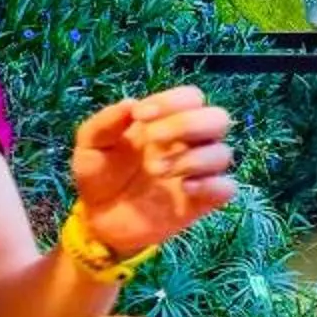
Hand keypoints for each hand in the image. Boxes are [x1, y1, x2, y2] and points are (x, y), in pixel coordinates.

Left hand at [71, 85, 235, 259]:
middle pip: (218, 118)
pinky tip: (185, 188)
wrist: (98, 220)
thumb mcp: (90, 145)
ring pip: (223, 153)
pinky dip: (211, 185)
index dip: (172, 101)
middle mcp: (189, 142)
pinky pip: (227, 188)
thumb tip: (131, 103)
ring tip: (157, 171)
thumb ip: (105, 123)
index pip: (191, 97)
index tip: (141, 116)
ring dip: (192, 158)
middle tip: (154, 141)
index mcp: (166, 121)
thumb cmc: (98, 175)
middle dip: (188, 125)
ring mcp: (198, 172)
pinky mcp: (202, 201)